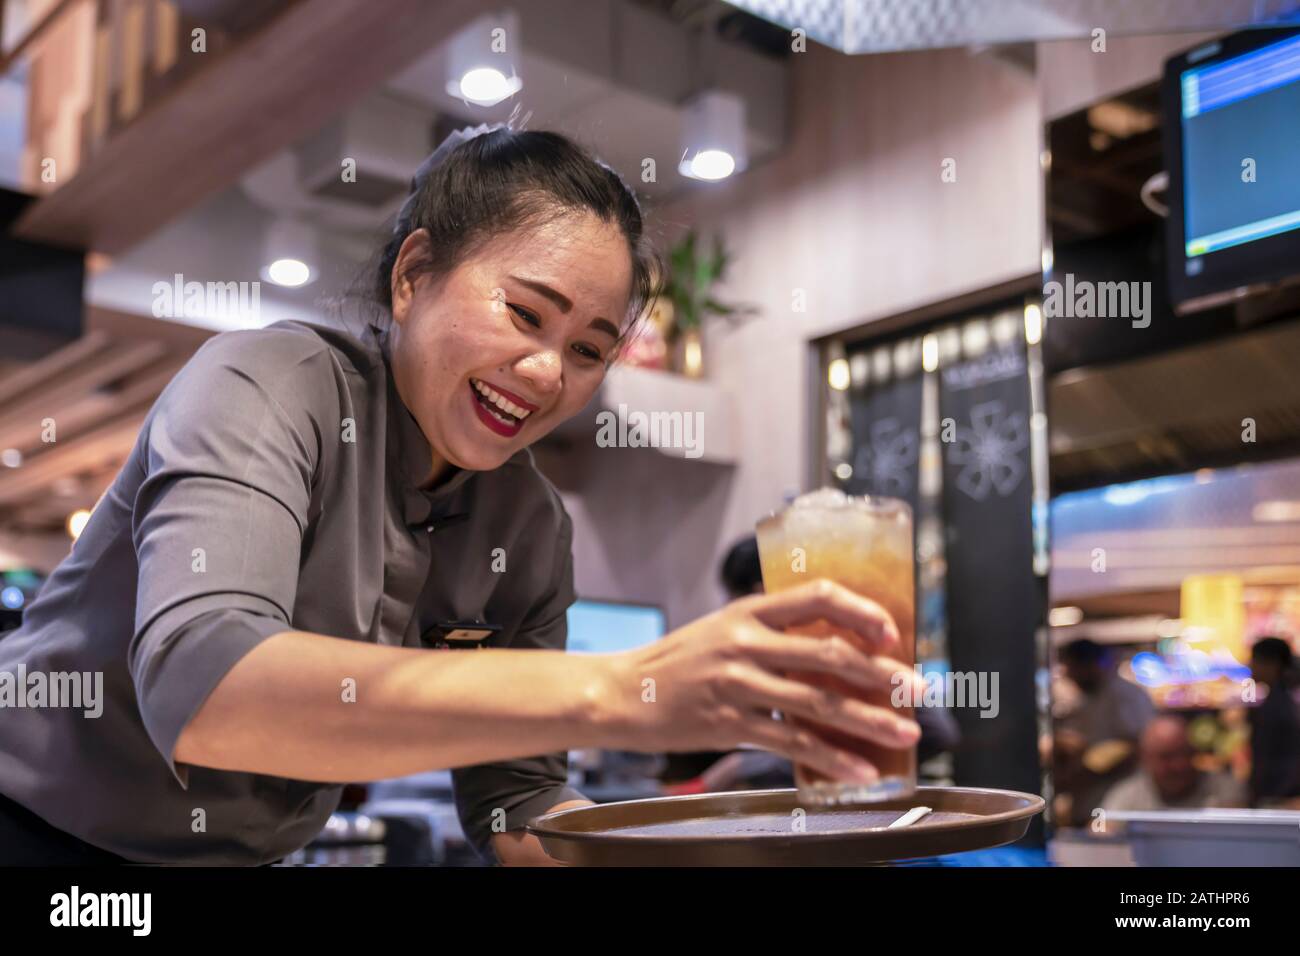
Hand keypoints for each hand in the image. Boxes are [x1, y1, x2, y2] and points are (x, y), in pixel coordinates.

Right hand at [600, 578, 923, 785]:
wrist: (621, 693)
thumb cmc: (678, 662)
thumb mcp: (721, 628)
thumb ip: (769, 630)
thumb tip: (832, 641)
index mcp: (747, 610)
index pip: (817, 595)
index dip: (861, 611)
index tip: (892, 633)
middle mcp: (745, 642)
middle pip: (829, 653)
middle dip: (884, 674)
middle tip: (920, 690)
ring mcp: (737, 684)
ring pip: (818, 702)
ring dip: (870, 720)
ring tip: (905, 733)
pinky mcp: (729, 724)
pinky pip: (792, 743)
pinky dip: (831, 760)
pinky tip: (860, 772)